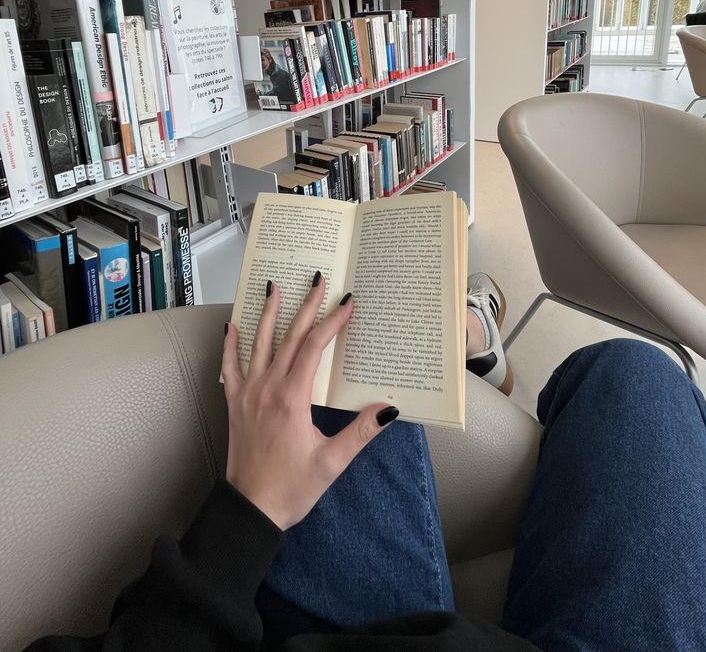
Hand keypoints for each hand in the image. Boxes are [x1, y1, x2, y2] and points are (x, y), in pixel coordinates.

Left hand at [222, 276, 398, 529]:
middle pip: (290, 337)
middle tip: (318, 280)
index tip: (347, 302)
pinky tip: (231, 326)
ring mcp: (248, 394)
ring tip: (275, 287)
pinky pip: (230, 367)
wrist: (249, 510)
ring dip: (268, 314)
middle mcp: (268, 388)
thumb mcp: (332, 462)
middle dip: (306, 307)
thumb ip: (360, 432)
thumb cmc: (291, 488)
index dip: (332, 322)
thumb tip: (390, 408)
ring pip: (259, 344)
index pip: (315, 347)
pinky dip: (231, 345)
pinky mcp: (235, 404)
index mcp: (292, 398)